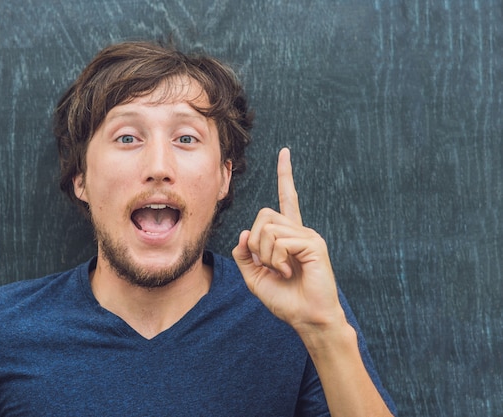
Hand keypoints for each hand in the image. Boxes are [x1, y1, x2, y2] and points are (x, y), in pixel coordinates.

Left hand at [232, 148, 344, 334]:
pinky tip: (289, 272)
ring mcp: (308, 235)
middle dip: (256, 241)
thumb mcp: (254, 276)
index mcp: (288, 235)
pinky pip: (281, 241)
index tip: (285, 152)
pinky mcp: (314, 243)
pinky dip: (276, 260)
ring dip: (266, 255)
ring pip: (268, 228)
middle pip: (264, 215)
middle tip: (267, 264)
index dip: (285, 175)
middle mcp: (299, 230)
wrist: (307, 318)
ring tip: (281, 271)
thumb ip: (245, 254)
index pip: (286, 198)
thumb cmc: (284, 299)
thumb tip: (245, 232)